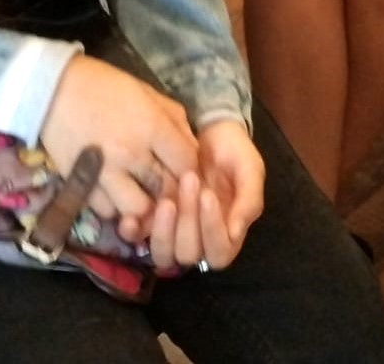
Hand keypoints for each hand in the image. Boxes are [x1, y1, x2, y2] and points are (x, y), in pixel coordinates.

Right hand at [38, 55, 199, 228]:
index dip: (190, 167)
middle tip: (166, 184)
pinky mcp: (82, 186)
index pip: (188, 163)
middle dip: (172, 190)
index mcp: (152, 127)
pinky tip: (116, 192)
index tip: (183, 165)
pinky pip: (107, 211)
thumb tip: (191, 147)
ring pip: (138, 209)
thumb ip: (174, 120)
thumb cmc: (105, 86)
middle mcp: (132, 154)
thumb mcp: (148, 93)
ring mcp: (106, 174)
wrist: (53, 90)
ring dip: (143, 204)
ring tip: (141, 192)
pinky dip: (114, 206)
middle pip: (167, 190)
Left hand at [139, 120, 263, 271]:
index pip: (219, 253)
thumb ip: (249, 200)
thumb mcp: (250, 169)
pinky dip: (136, 231)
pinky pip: (140, 239)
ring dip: (164, 230)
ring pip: (164, 254)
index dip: (212, 230)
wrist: (209, 129)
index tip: (208, 195)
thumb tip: (235, 233)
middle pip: (189, 254)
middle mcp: (200, 241)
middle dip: (188, 221)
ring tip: (166, 199)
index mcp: (228, 234)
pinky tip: (132, 218)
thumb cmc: (233, 152)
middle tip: (188, 182)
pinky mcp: (152, 222)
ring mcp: (174, 234)